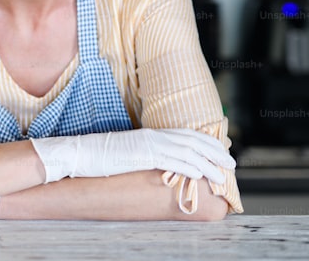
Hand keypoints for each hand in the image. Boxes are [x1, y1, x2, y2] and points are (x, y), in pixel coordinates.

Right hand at [30, 128, 234, 184]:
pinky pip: (173, 161)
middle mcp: (152, 136)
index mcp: (149, 134)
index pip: (184, 134)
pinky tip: (202, 174)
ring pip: (187, 151)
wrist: (78, 152)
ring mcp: (148, 144)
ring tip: (223, 172)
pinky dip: (191, 167)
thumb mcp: (124, 154)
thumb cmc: (96, 156)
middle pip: (191, 140)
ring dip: (208, 161)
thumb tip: (154, 164)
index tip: (219, 149)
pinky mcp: (143, 155)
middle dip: (214, 151)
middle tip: (231, 161)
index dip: (204, 141)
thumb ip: (142, 155)